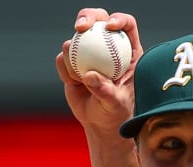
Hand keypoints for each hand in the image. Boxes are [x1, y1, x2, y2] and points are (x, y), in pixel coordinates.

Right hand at [55, 8, 143, 134]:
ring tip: (79, 77)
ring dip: (73, 51)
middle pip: (98, 20)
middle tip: (80, 27)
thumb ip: (105, 90)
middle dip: (88, 16)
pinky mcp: (72, 63)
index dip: (119, 19)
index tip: (110, 26)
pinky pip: (63, 58)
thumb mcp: (115, 104)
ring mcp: (89, 54)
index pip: (127, 26)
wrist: (100, 123)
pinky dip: (65, 68)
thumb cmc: (116, 113)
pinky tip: (73, 82)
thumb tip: (89, 75)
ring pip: (76, 37)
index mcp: (129, 52)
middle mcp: (109, 48)